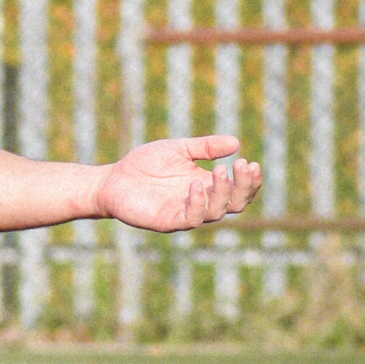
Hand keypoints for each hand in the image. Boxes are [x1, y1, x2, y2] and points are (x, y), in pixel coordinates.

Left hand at [97, 135, 262, 231]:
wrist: (113, 179)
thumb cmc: (145, 164)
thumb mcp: (179, 149)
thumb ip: (205, 147)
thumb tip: (235, 142)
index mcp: (207, 185)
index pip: (238, 190)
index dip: (249, 181)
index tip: (251, 163)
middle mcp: (201, 202)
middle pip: (235, 204)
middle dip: (243, 186)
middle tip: (242, 165)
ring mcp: (185, 213)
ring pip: (216, 213)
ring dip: (222, 192)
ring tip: (217, 170)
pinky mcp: (168, 221)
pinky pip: (190, 218)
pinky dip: (197, 203)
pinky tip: (195, 185)